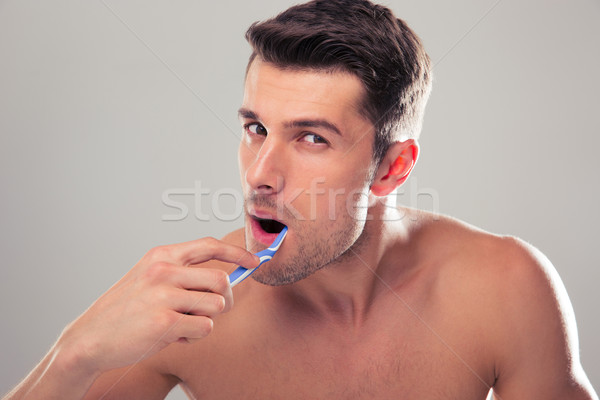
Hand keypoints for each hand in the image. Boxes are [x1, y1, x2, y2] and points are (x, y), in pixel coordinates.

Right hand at [57, 237, 258, 373]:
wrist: (89, 338)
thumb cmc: (126, 310)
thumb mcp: (149, 278)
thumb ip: (182, 273)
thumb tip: (227, 277)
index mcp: (161, 256)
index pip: (209, 246)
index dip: (237, 252)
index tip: (254, 261)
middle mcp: (163, 270)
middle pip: (222, 280)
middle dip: (226, 299)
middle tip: (212, 311)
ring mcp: (163, 295)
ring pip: (216, 305)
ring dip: (206, 320)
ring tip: (182, 325)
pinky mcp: (164, 322)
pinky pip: (205, 328)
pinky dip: (195, 336)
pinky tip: (173, 337)